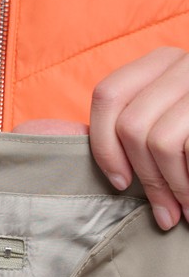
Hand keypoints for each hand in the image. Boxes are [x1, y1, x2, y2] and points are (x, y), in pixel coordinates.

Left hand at [88, 47, 188, 229]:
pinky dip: (188, 182)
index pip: (108, 95)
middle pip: (130, 125)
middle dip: (145, 181)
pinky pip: (184, 144)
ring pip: (157, 139)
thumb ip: (139, 130)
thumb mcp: (172, 117)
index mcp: (161, 62)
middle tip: (163, 215)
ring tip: (184, 211)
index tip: (119, 183)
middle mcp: (183, 61)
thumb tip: (98, 165)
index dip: (103, 145)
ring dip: (170, 187)